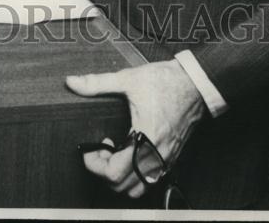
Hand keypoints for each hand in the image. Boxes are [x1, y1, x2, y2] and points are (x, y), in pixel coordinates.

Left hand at [67, 60, 205, 198]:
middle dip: (104, 172)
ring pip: (138, 189)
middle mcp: (156, 155)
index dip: (94, 165)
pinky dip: (135, 175)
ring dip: (120, 178)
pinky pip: (151, 180)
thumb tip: (73, 82)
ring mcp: (165, 160)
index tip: (89, 149)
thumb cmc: (166, 82)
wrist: (196, 84)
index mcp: (144, 138)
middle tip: (100, 149)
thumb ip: (98, 83)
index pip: (114, 173)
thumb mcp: (128, 79)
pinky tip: (129, 152)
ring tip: (114, 153)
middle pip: (123, 187)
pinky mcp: (171, 158)